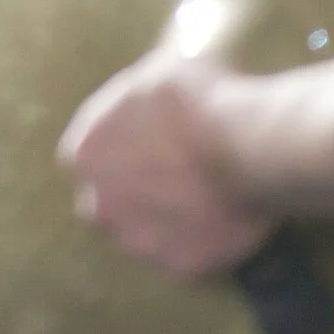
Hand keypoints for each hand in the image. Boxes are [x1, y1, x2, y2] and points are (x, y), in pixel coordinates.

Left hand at [57, 47, 277, 276]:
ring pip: (141, 233)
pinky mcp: (179, 264)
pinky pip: (183, 254)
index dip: (115, 149)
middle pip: (107, 200)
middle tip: (170, 172)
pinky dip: (197, 241)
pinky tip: (220, 220)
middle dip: (130, 190)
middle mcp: (101, 202)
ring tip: (198, 199)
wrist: (248, 146)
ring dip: (161, 220)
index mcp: (85, 151)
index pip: (86, 156)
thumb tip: (151, 84)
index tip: (143, 141)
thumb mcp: (160, 69)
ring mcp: (139, 239)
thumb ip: (141, 93)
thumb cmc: (199, 98)